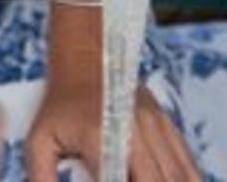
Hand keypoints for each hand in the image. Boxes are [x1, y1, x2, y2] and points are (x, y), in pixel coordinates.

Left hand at [26, 77, 200, 181]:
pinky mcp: (165, 123)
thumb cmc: (59, 103)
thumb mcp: (38, 141)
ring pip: (176, 173)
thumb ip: (41, 178)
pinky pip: (185, 159)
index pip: (119, 181)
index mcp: (101, 137)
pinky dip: (188, 177)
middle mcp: (133, 131)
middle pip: (156, 180)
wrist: (85, 57)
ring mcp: (154, 125)